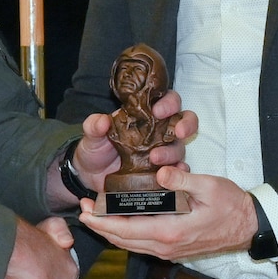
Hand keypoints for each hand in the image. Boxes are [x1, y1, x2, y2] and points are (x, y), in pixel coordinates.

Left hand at [47, 94, 198, 211]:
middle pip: (184, 120)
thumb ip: (94, 126)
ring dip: (172, 152)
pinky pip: (178, 171)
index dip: (168, 102)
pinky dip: (179, 172)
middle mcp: (158, 132)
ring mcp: (162, 152)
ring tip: (155, 158)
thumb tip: (103, 121)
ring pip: (180, 147)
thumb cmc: (96, 150)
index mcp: (145, 115)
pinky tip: (172, 174)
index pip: (166, 100)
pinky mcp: (163, 172)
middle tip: (178, 132)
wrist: (92, 177)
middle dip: (186, 124)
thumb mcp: (92, 136)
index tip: (158, 110)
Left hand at [78, 168, 256, 259]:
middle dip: (100, 227)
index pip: (126, 230)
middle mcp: (166, 246)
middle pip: (123, 241)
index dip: (102, 221)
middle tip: (83, 210)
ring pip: (131, 245)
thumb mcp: (209, 186)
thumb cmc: (231, 205)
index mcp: (171, 231)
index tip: (86, 210)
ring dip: (111, 232)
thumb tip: (161, 171)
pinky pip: (142, 245)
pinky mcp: (173, 249)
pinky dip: (126, 235)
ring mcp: (170, 250)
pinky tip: (119, 221)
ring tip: (95, 215)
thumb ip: (183, 179)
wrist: (250, 226)